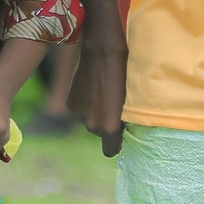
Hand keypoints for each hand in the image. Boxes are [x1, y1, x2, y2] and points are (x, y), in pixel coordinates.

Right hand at [69, 38, 127, 157]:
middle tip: (116, 104)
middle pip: (101, 132)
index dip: (116, 143)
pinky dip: (86, 102)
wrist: (103, 52)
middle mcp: (92, 125)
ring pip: (90, 119)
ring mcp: (79, 115)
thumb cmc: (125, 75)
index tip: (122, 133)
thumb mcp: (133, 101)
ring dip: (96, 111)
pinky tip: (94, 86)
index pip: (111, 150)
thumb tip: (127, 127)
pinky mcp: (70, 104)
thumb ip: (127, 119)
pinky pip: (81, 108)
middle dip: (107, 122)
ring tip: (105, 92)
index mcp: (109, 128)